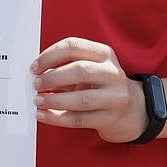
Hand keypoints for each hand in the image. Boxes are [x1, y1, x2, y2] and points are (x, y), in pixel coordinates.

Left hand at [31, 37, 146, 143]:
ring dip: (54, 100)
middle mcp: (112, 73)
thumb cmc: (100, 86)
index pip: (73, 46)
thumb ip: (66, 68)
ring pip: (81, 99)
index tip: (34, 67)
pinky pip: (80, 119)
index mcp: (104, 54)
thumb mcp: (89, 69)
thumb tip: (35, 75)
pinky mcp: (111, 118)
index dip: (50, 56)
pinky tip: (43, 116)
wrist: (132, 110)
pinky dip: (57, 118)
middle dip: (52, 78)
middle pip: (79, 70)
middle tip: (36, 85)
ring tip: (38, 101)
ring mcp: (115, 97)